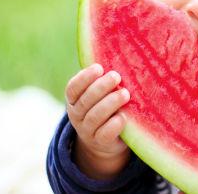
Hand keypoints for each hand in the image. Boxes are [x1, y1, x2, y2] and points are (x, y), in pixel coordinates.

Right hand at [65, 64, 130, 178]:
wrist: (104, 140)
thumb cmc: (105, 106)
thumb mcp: (99, 94)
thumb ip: (102, 79)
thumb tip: (120, 55)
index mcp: (74, 100)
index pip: (73, 88)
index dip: (84, 78)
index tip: (99, 68)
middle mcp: (77, 115)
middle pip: (85, 100)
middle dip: (101, 87)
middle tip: (116, 76)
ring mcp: (87, 130)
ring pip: (94, 116)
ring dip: (110, 103)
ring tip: (125, 93)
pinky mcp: (100, 142)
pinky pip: (104, 134)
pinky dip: (114, 124)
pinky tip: (124, 116)